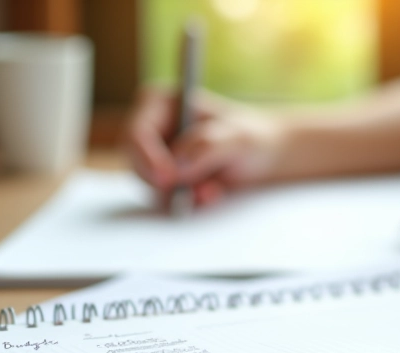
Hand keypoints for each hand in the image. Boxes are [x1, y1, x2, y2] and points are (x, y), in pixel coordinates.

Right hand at [124, 86, 282, 207]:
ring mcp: (158, 156)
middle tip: (185, 194)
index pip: (138, 131)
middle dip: (160, 180)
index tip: (167, 178)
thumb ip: (207, 146)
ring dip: (179, 193)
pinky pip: (164, 199)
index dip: (147, 156)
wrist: (265, 157)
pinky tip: (212, 194)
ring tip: (213, 190)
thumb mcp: (237, 136)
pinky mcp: (166, 181)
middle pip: (135, 160)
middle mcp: (154, 129)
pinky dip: (187, 202)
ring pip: (149, 184)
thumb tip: (177, 166)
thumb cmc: (251, 136)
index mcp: (162, 103)